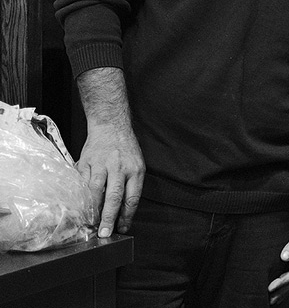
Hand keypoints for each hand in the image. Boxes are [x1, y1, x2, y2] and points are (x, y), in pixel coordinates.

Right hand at [76, 123, 144, 237]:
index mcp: (135, 170)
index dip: (127, 216)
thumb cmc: (126, 149)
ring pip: (96, 191)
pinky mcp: (86, 162)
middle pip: (114, 196)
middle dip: (109, 217)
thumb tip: (123, 213)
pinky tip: (80, 208)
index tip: (122, 228)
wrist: (111, 126)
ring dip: (92, 209)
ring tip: (90, 223)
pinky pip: (82, 183)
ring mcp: (101, 165)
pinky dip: (81, 197)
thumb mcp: (137, 165)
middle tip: (105, 233)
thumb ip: (130, 186)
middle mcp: (119, 167)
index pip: (132, 197)